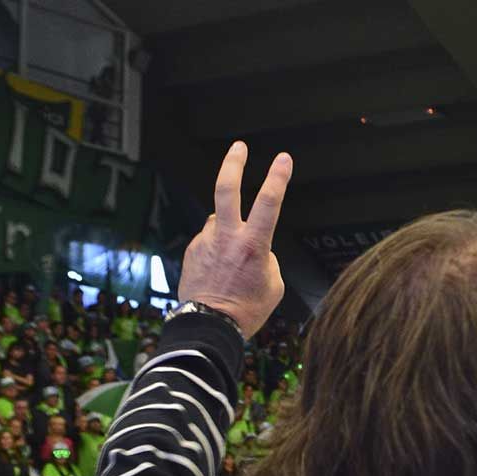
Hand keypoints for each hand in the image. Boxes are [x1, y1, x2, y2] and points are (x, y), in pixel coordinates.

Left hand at [178, 143, 293, 338]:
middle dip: (234, 164)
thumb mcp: (273, 286)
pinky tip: (219, 271)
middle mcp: (227, 238)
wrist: (209, 327)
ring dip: (228, 231)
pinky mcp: (193, 250)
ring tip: (231, 262)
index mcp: (253, 246)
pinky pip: (210, 241)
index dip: (278, 178)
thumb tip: (255, 248)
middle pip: (226, 189)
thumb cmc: (245, 311)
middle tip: (239, 147)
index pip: (269, 203)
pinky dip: (217, 250)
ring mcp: (206, 242)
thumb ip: (267, 259)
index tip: (283, 159)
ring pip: (219, 222)